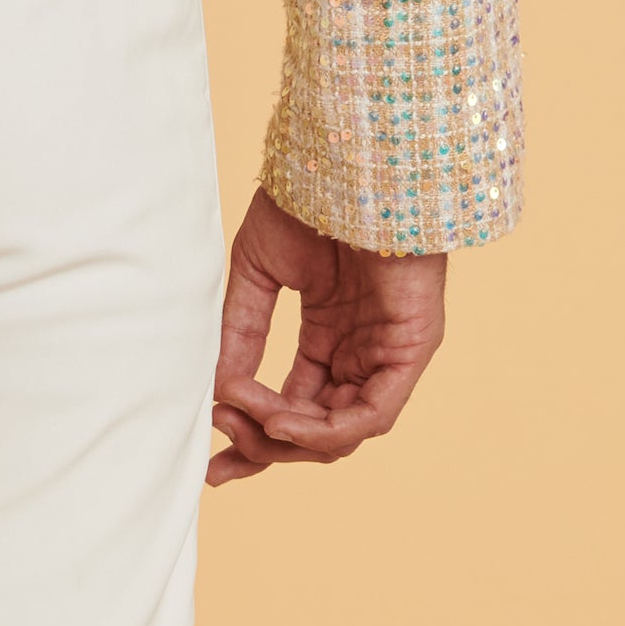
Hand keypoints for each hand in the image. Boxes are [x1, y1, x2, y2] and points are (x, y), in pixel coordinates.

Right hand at [208, 189, 444, 487]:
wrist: (348, 163)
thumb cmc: (308, 203)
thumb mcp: (256, 277)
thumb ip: (239, 335)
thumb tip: (217, 393)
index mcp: (329, 335)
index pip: (294, 407)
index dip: (254, 439)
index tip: (211, 462)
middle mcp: (361, 351)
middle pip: (317, 431)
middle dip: (266, 451)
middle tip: (221, 455)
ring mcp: (389, 353)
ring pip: (343, 432)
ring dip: (288, 440)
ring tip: (245, 422)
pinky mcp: (412, 349)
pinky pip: (373, 414)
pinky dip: (327, 430)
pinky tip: (284, 422)